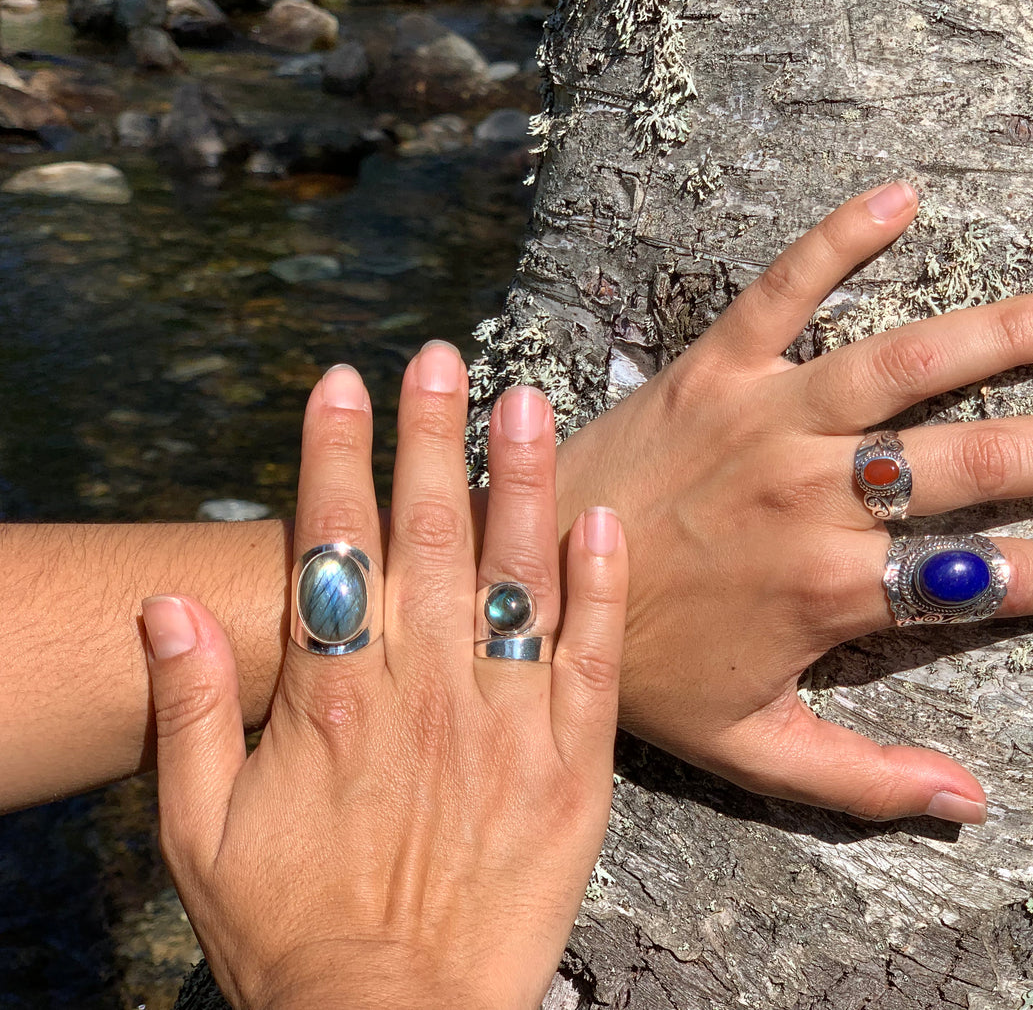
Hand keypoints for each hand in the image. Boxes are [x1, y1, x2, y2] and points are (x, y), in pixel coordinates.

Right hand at [139, 345, 626, 1007]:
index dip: (334, 456)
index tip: (342, 382)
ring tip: (527, 401)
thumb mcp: (198, 834)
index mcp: (330, 699)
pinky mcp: (572, 766)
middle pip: (425, 538)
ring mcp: (504, 724)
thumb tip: (167, 609)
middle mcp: (420, 692)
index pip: (332, 547)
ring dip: (518, 482)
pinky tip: (604, 519)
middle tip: (440, 357)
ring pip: (513, 577)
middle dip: (430, 438)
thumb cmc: (292, 935)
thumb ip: (183, 713)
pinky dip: (599, 585)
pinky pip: (591, 658)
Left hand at [554, 183, 1032, 823]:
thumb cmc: (635, 664)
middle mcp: (811, 496)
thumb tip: (971, 807)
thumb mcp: (748, 746)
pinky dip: (840, 240)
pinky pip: (784, 289)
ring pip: (904, 368)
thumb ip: (862, 779)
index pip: (981, 580)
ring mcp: (764, 420)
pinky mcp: (711, 366)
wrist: (520, 583)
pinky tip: (904, 196)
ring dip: (999, 336)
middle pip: (971, 466)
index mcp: (829, 589)